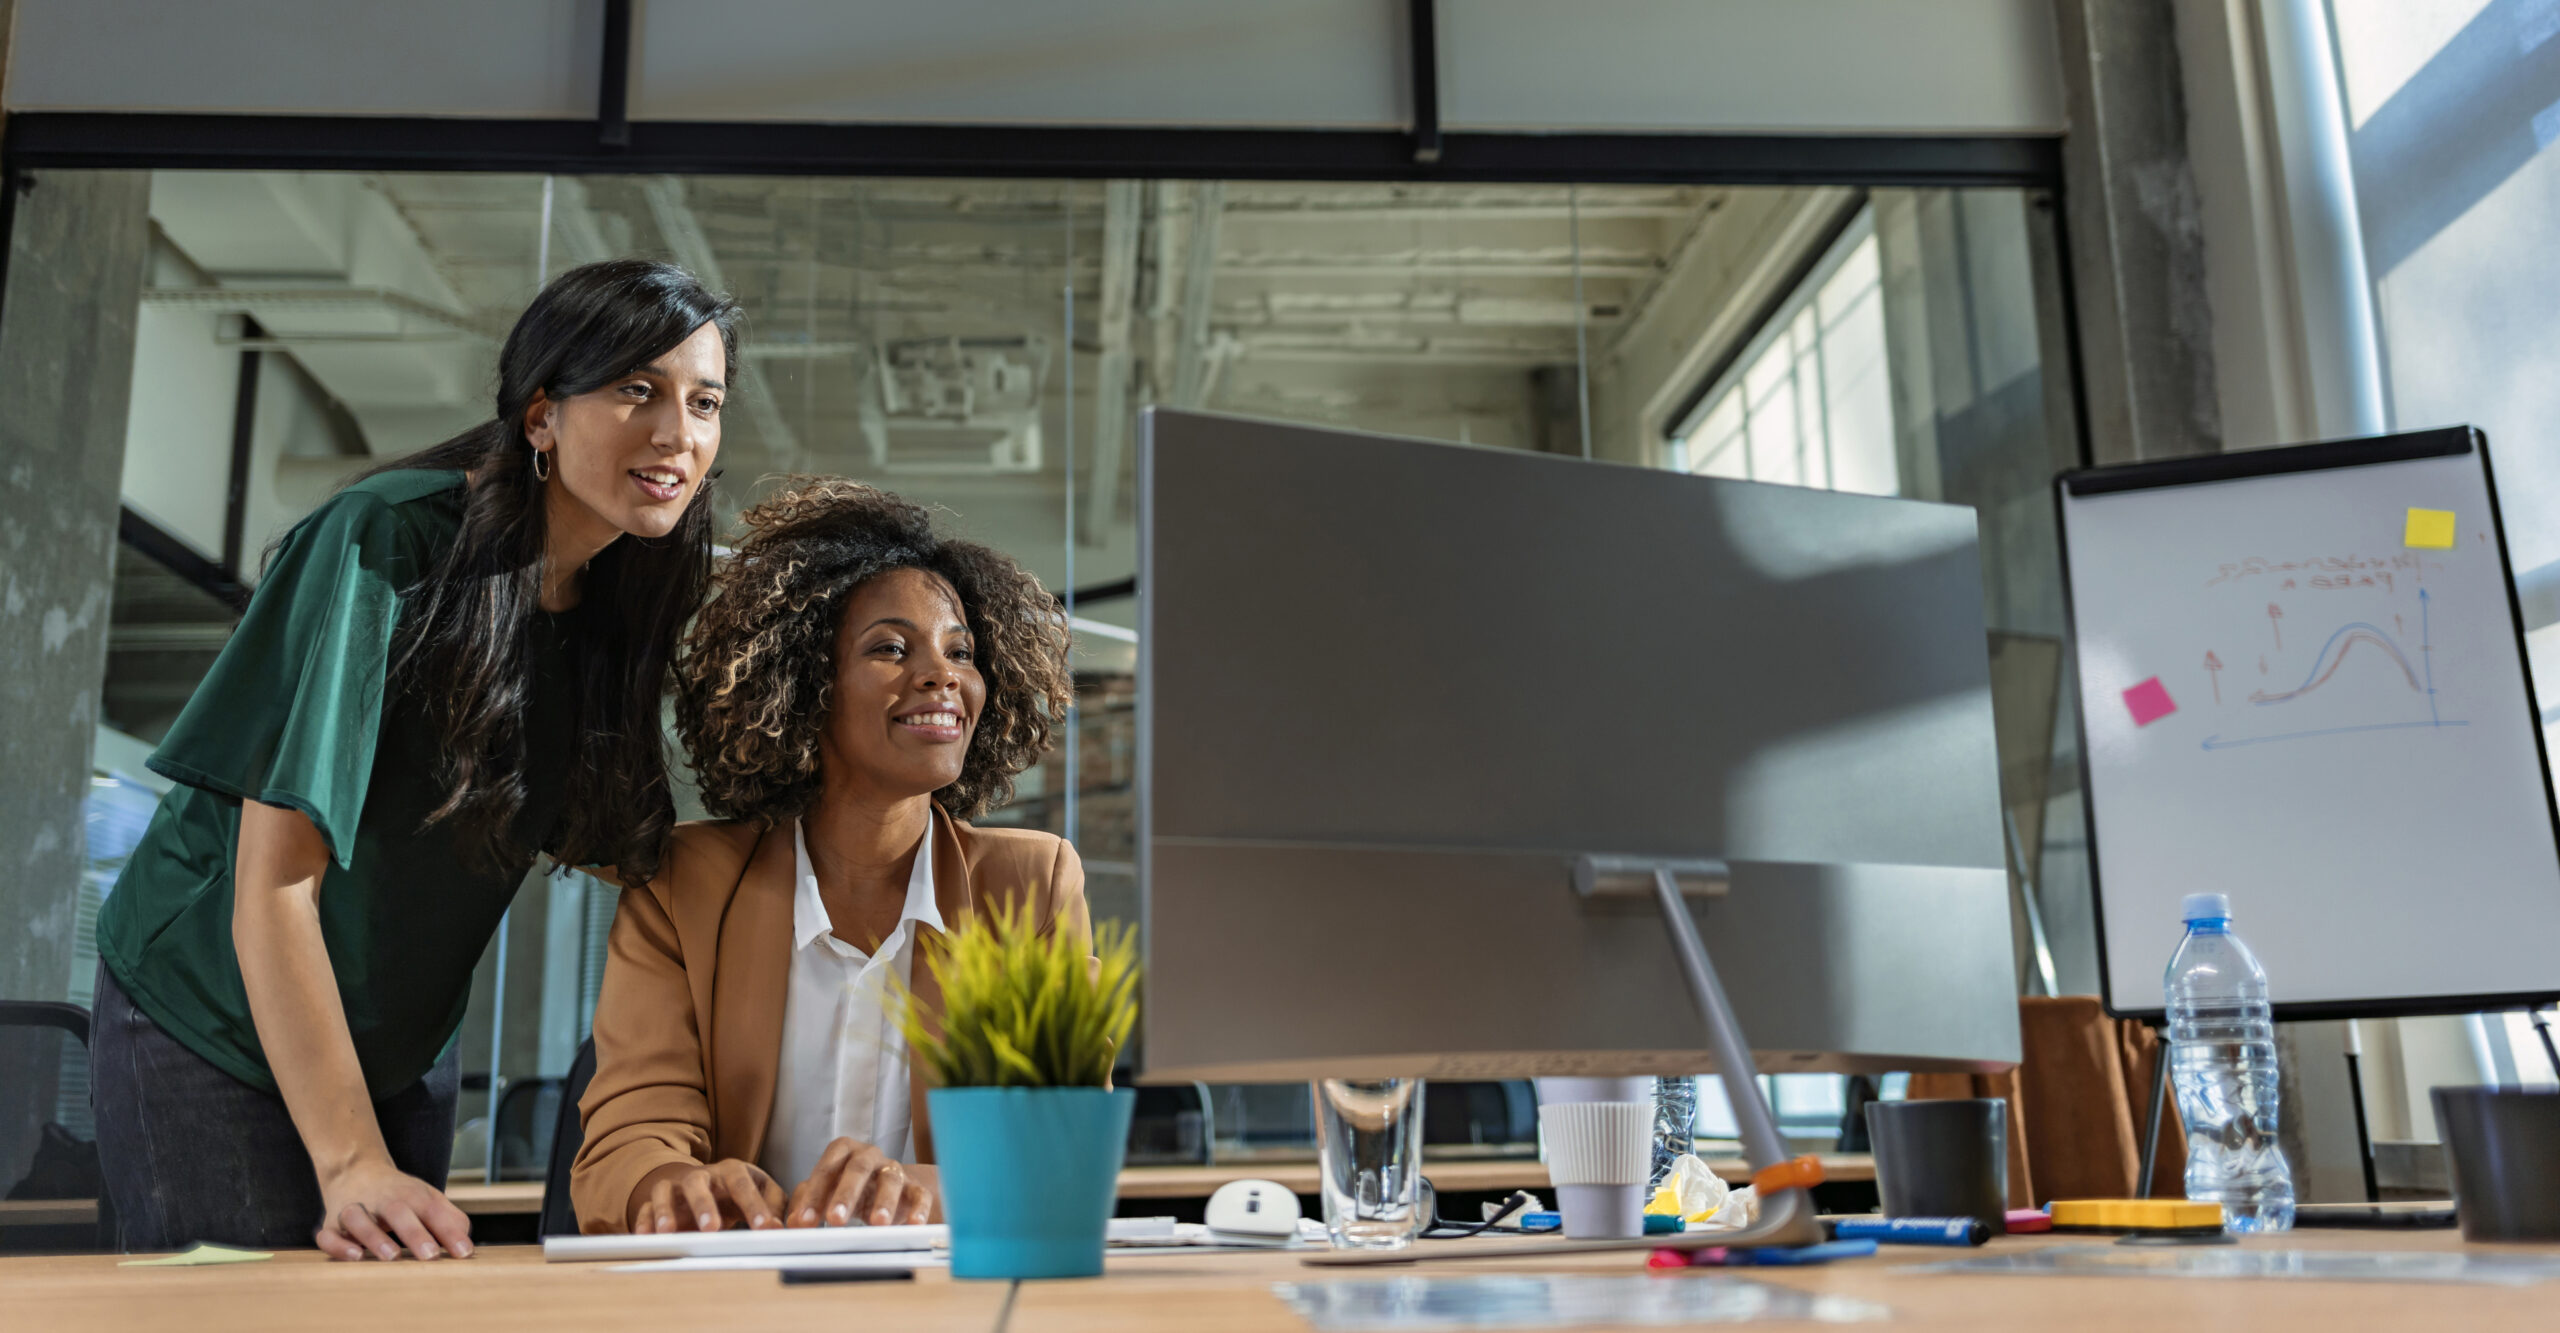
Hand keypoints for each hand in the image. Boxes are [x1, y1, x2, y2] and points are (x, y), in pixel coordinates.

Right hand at [315, 1157, 472, 1260]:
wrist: (355, 1169)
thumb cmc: (400, 1194)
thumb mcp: (428, 1199)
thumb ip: (450, 1219)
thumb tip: (465, 1245)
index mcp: (410, 1194)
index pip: (432, 1210)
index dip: (448, 1231)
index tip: (463, 1253)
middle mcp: (381, 1199)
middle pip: (398, 1211)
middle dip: (415, 1233)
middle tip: (431, 1255)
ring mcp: (354, 1210)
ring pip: (359, 1219)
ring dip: (374, 1237)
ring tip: (392, 1256)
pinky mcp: (330, 1224)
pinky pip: (328, 1234)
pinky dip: (338, 1245)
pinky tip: (354, 1256)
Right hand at [631, 1158, 787, 1233]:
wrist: (703, 1182)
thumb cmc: (737, 1191)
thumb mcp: (762, 1191)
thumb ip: (775, 1206)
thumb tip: (781, 1228)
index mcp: (732, 1171)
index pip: (743, 1185)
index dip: (754, 1206)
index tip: (765, 1228)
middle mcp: (702, 1175)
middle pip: (699, 1184)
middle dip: (704, 1206)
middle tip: (712, 1229)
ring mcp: (676, 1186)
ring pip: (666, 1192)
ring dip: (666, 1212)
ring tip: (669, 1233)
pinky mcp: (656, 1200)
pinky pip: (644, 1207)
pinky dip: (644, 1221)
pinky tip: (646, 1236)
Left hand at [784, 1138, 935, 1227]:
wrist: (891, 1187)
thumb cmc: (851, 1188)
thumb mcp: (826, 1191)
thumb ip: (808, 1203)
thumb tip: (794, 1223)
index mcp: (844, 1151)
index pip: (826, 1168)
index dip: (814, 1194)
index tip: (804, 1221)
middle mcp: (870, 1156)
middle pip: (858, 1168)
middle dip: (846, 1194)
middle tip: (834, 1220)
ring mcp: (894, 1170)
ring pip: (891, 1180)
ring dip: (884, 1201)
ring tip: (878, 1224)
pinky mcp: (915, 1187)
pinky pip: (919, 1194)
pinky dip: (918, 1209)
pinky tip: (913, 1224)